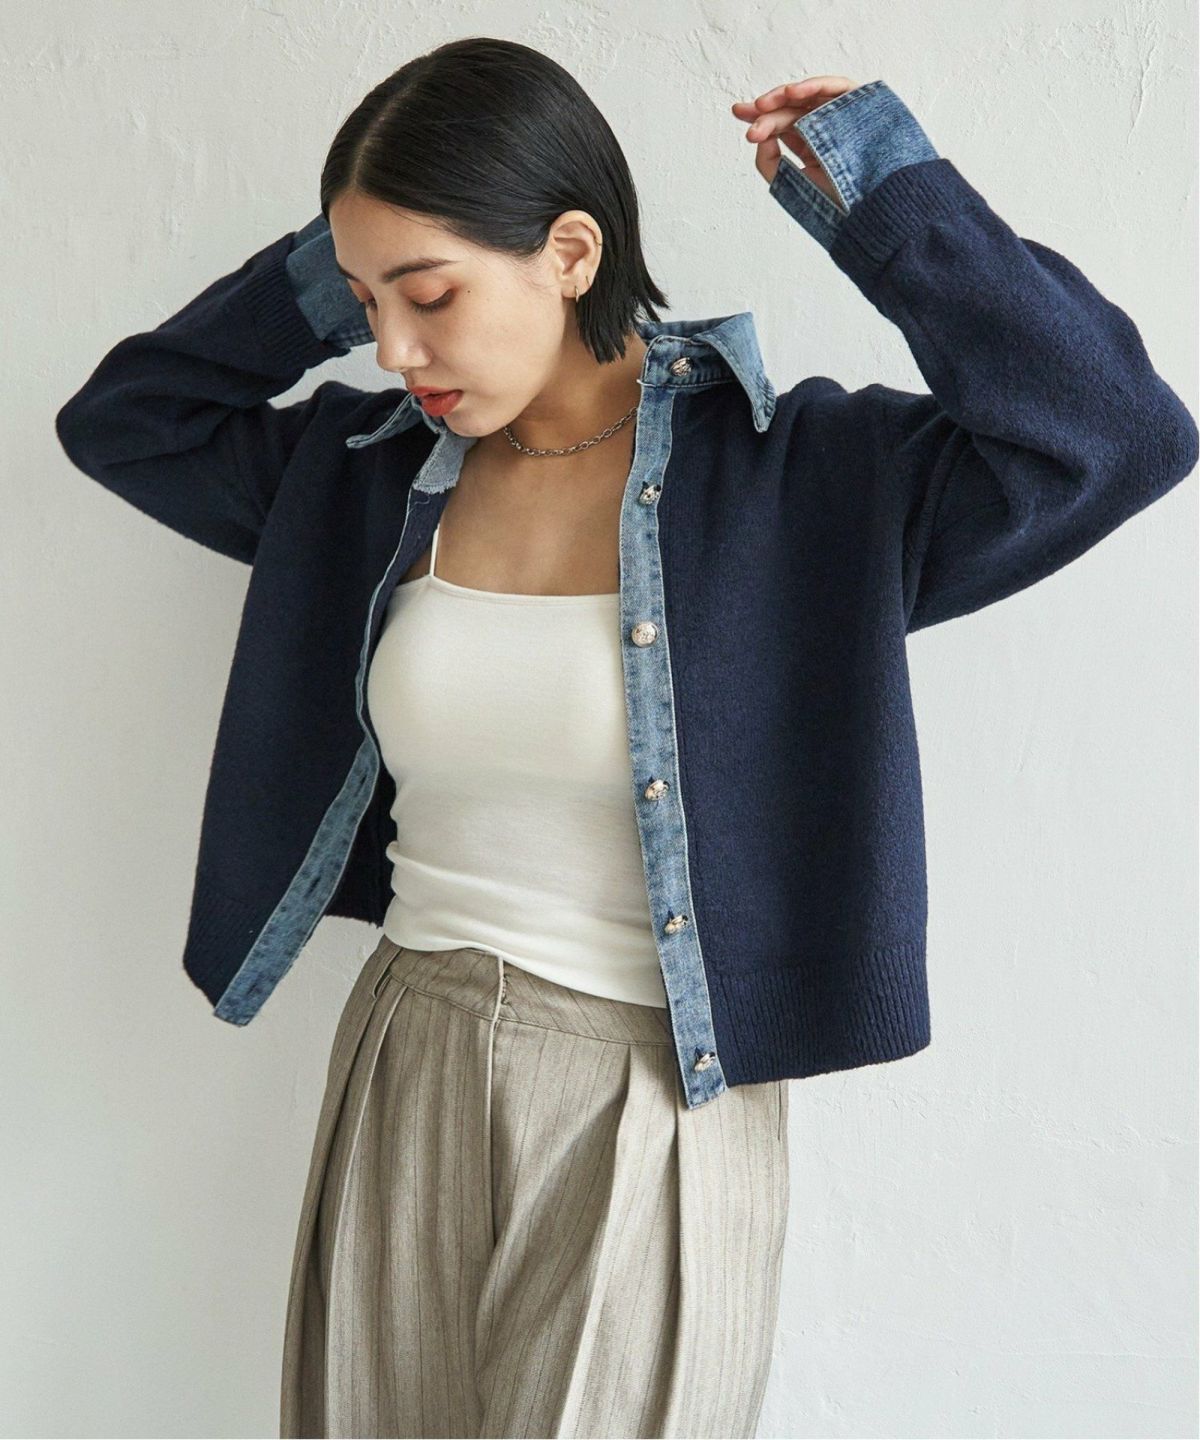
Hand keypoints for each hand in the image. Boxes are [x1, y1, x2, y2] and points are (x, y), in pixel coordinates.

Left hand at [731, 76, 858, 198]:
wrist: (870, 206)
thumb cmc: (837, 201)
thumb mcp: (792, 184)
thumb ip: (769, 162)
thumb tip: (760, 136)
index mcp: (811, 146)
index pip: (782, 125)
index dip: (760, 117)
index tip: (739, 112)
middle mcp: (825, 128)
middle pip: (790, 110)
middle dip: (766, 111)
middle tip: (748, 116)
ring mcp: (842, 116)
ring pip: (809, 96)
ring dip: (785, 95)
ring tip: (764, 103)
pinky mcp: (859, 105)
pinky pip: (837, 87)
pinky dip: (815, 86)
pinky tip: (793, 93)